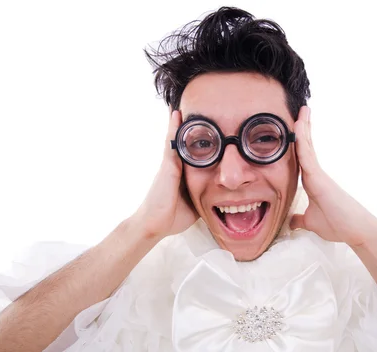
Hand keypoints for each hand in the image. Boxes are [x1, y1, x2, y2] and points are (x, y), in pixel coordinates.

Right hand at [132, 110, 197, 240]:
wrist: (154, 225)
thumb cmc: (172, 216)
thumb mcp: (195, 203)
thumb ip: (206, 194)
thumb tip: (221, 194)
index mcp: (182, 173)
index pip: (191, 151)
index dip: (197, 138)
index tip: (205, 123)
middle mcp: (174, 165)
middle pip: (183, 141)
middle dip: (187, 124)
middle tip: (192, 104)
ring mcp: (169, 164)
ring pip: (176, 138)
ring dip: (179, 120)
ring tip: (183, 101)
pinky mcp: (167, 166)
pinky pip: (171, 143)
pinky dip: (174, 128)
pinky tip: (177, 114)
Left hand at [289, 106, 376, 246]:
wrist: (356, 231)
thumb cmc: (337, 225)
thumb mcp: (312, 222)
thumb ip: (300, 219)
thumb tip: (292, 221)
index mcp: (311, 181)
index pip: (300, 157)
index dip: (297, 141)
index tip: (293, 126)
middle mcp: (315, 175)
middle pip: (305, 147)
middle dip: (302, 129)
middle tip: (300, 110)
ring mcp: (319, 175)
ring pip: (307, 148)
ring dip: (303, 129)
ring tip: (302, 111)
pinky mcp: (321, 179)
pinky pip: (307, 157)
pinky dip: (301, 143)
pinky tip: (297, 129)